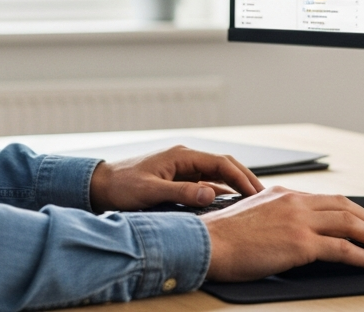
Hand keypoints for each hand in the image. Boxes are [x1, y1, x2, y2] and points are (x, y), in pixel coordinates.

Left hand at [88, 145, 264, 211]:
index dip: (242, 177)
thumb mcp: (151, 192)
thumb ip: (182, 192)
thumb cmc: (121, 187)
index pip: (222, 163)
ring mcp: (182, 168)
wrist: (100, 186)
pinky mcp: (178, 179)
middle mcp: (185, 159)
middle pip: (224, 166)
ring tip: (253, 203)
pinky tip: (230, 206)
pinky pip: (206, 184)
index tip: (257, 193)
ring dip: (234, 186)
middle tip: (263, 197)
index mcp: (182, 156)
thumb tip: (211, 194)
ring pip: (217, 175)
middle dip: (245, 180)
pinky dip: (220, 193)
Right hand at [201, 187, 363, 281]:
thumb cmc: (221, 237)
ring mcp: (299, 221)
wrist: (207, 243)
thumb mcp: (251, 215)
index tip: (362, 219)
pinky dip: (363, 256)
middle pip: (344, 207)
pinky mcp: (301, 243)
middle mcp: (294, 202)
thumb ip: (274, 217)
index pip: (326, 199)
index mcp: (283, 194)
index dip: (350, 210)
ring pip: (348, 224)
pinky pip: (343, 249)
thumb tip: (287, 231)